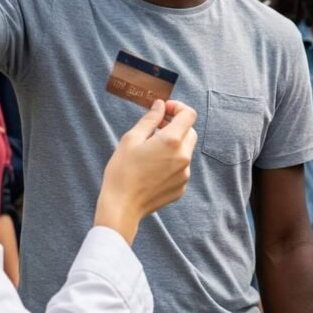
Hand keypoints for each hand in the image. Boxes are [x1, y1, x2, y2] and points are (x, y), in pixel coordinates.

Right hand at [94, 100, 197, 242]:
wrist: (122, 206)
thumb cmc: (122, 171)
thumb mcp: (131, 139)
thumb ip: (150, 119)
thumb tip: (160, 105)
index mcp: (172, 141)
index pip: (189, 114)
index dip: (177, 107)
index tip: (164, 110)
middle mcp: (184, 157)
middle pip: (190, 131)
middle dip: (176, 126)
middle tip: (156, 128)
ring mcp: (185, 174)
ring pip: (185, 150)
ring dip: (173, 145)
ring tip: (151, 151)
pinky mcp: (181, 187)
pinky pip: (181, 168)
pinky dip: (172, 162)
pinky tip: (152, 168)